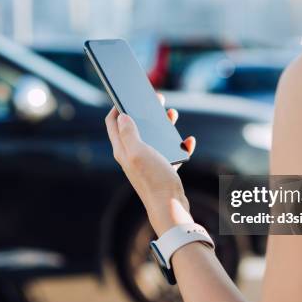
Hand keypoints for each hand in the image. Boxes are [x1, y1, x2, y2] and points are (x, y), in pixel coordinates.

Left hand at [105, 94, 195, 235]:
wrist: (171, 207)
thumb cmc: (154, 179)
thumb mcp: (138, 152)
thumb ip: (128, 133)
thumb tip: (121, 116)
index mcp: (122, 150)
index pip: (112, 123)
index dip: (117, 106)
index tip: (126, 94)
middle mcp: (133, 156)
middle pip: (135, 127)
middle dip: (144, 112)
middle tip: (156, 100)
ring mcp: (148, 163)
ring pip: (154, 137)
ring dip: (164, 126)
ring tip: (173, 115)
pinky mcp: (163, 169)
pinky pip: (171, 152)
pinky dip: (179, 145)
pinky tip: (188, 142)